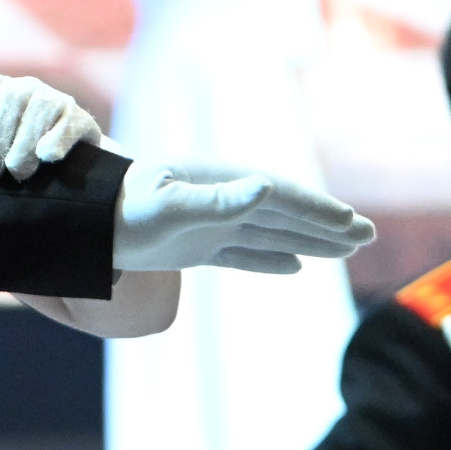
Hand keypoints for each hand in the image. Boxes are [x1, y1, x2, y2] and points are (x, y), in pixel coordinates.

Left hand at [0, 73, 99, 180]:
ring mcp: (53, 98)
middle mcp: (23, 86)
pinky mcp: (79, 117)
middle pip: (6, 105)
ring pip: (37, 113)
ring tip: (17, 172)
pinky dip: (56, 139)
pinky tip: (47, 157)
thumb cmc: (5, 146)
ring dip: (24, 147)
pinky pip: (67, 123)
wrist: (56, 161)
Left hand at [112, 164, 374, 273]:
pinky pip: (243, 254)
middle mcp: (220, 199)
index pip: (281, 197)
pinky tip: (295, 266)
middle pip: (285, 213)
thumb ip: (218, 200)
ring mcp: (210, 223)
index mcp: (220, 183)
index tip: (352, 223)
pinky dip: (270, 260)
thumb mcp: (169, 204)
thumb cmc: (123, 210)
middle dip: (326, 224)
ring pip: (271, 234)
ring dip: (309, 241)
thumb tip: (267, 186)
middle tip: (367, 235)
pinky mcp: (195, 246)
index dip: (317, 210)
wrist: (84, 226)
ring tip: (347, 248)